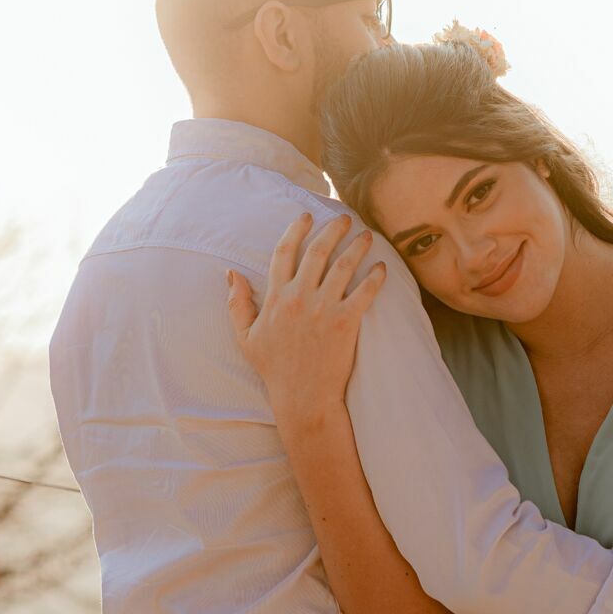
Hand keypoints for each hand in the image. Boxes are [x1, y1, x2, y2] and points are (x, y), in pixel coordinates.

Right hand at [226, 213, 388, 420]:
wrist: (303, 396)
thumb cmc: (274, 368)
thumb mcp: (246, 337)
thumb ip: (237, 303)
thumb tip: (230, 274)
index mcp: (276, 298)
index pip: (284, 252)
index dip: (296, 230)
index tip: (306, 216)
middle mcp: (300, 298)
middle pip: (318, 251)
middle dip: (334, 229)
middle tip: (345, 219)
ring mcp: (324, 309)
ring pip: (344, 266)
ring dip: (357, 246)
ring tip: (367, 236)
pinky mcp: (347, 322)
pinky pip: (365, 291)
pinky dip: (375, 276)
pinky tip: (381, 267)